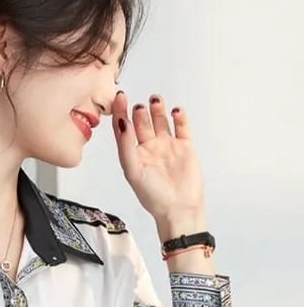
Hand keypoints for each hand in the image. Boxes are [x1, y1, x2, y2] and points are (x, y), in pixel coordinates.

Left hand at [112, 92, 204, 228]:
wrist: (179, 209)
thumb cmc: (153, 196)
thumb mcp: (133, 171)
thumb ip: (126, 146)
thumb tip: (122, 122)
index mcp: (133, 154)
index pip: (124, 129)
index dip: (120, 112)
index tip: (120, 97)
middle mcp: (149, 148)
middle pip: (142, 122)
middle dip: (139, 112)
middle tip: (139, 106)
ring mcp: (167, 146)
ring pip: (160, 121)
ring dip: (157, 109)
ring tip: (155, 100)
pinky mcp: (185, 147)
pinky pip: (181, 127)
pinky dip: (179, 117)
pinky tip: (175, 111)